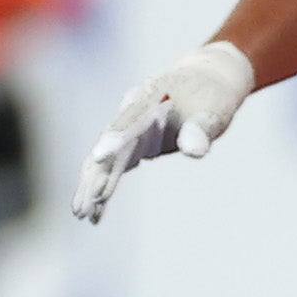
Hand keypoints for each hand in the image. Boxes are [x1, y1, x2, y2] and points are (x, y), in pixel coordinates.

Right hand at [73, 39, 253, 220]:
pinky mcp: (134, 140)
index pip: (128, 120)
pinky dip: (106, 186)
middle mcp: (132, 111)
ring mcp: (130, 127)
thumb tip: (194, 151)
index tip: (99, 157)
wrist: (208, 80)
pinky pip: (115, 165)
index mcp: (148, 97)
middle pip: (108, 145)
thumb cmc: (213, 95)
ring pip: (106, 158)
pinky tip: (96, 212)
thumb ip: (202, 128)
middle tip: (82, 208)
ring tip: (81, 215)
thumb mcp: (215, 109)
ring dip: (93, 185)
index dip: (114, 138)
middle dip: (95, 176)